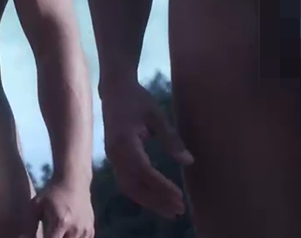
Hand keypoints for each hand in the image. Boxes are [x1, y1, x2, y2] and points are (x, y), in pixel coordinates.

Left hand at [28, 181, 94, 237]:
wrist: (74, 181)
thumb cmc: (52, 193)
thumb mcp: (37, 205)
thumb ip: (29, 224)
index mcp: (60, 222)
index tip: (39, 235)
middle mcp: (75, 228)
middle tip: (47, 231)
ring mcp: (85, 230)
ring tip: (56, 229)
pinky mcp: (90, 231)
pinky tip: (66, 231)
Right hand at [101, 78, 192, 218]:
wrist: (114, 89)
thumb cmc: (137, 99)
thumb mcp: (156, 114)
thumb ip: (171, 139)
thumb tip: (188, 162)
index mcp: (124, 140)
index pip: (143, 170)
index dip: (161, 186)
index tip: (180, 196)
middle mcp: (115, 152)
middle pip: (134, 185)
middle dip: (157, 200)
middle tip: (179, 210)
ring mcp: (112, 157)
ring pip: (129, 187)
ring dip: (150, 201)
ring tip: (171, 211)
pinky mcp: (114, 158)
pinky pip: (126, 181)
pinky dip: (142, 193)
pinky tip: (157, 198)